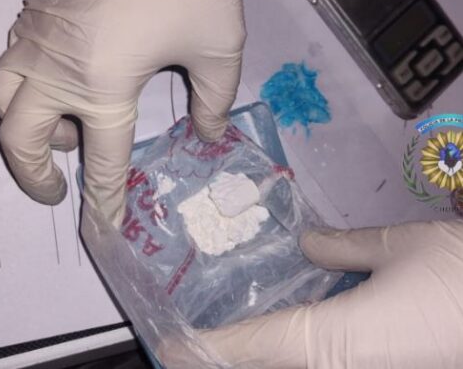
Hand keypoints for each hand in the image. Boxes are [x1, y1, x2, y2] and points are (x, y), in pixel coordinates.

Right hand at [0, 0, 244, 225]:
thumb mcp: (219, 48)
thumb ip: (213, 101)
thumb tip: (206, 136)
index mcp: (104, 86)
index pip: (100, 163)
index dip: (103, 203)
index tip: (104, 229)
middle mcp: (58, 70)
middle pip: (20, 140)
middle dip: (34, 177)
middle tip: (59, 189)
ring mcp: (38, 39)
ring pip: (3, 98)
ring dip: (27, 128)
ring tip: (67, 128)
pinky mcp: (35, 12)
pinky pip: (12, 62)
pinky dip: (28, 88)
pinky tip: (64, 82)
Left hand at [195, 220, 462, 368]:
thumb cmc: (461, 278)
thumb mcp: (400, 250)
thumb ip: (345, 248)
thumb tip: (310, 245)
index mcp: (337, 341)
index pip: (256, 346)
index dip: (210, 348)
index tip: (168, 347)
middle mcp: (345, 366)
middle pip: (271, 363)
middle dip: (228, 357)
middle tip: (190, 344)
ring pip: (297, 363)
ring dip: (262, 352)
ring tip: (225, 340)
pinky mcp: (381, 364)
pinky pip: (324, 358)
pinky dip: (292, 350)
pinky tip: (286, 335)